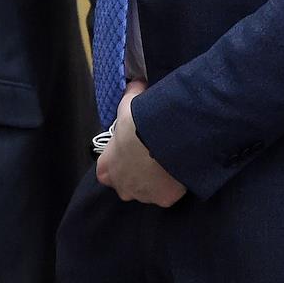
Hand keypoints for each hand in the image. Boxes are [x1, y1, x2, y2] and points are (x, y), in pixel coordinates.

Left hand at [96, 80, 185, 206]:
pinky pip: (168, 194)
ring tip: (166, 161)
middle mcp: (122, 187)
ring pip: (147, 192)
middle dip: (135, 175)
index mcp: (107, 168)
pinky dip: (172, 185)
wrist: (164, 141)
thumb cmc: (138, 125)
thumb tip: (134, 82)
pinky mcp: (164, 200)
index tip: (128, 152)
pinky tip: (178, 169)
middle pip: (126, 185)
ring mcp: (143, 196)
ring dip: (154, 181)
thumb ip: (129, 96)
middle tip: (149, 157)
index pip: (105, 171)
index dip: (116, 162)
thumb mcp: (128, 106)